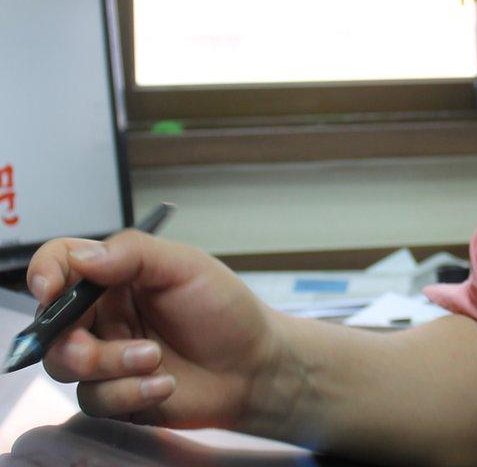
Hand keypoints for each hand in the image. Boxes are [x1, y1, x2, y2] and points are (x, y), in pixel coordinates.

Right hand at [26, 232, 277, 430]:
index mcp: (115, 275)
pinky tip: (166, 384)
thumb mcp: (186, 267)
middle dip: (78, 341)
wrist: (254, 364)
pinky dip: (129, 393)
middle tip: (118, 345)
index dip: (44, 273)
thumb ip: (135, 254)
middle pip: (52, 326)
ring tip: (156, 359)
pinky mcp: (115, 394)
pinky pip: (95, 399)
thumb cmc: (224, 308)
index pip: (60, 263)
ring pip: (67, 366)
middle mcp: (102, 313)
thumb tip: (82, 257)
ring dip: (110, 366)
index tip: (51, 290)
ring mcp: (105, 355)